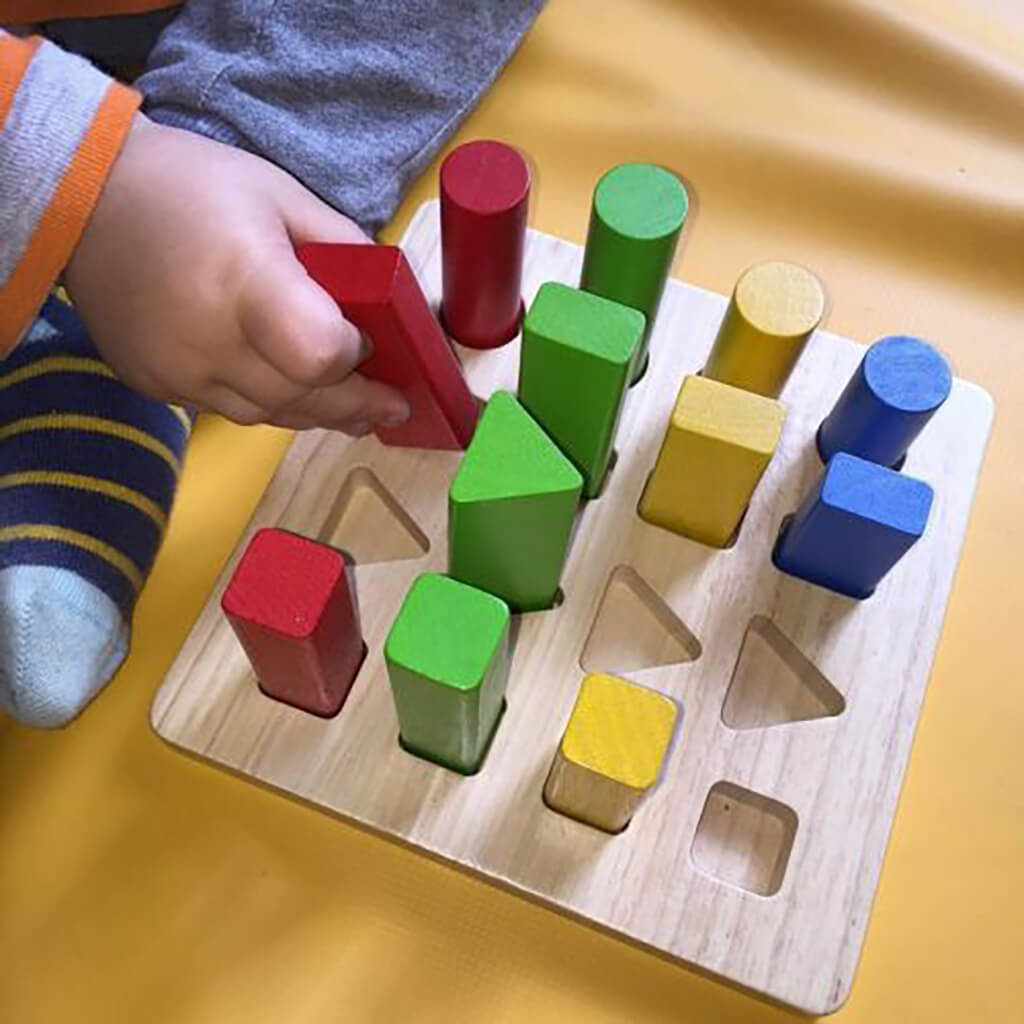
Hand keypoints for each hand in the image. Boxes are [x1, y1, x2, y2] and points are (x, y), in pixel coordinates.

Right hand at [64, 114, 409, 433]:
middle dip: (356, 402)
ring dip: (318, 412)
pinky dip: (269, 403)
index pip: (318, 353)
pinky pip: (231, 411)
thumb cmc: (193, 186)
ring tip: (357, 410)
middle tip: (393, 406)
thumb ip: (345, 250)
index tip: (368, 342)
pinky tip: (291, 390)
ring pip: (270, 415)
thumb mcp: (282, 195)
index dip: (352, 356)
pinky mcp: (155, 386)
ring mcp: (176, 371)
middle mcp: (207, 339)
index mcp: (243, 281)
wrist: (84, 199)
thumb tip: (396, 302)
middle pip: (302, 398)